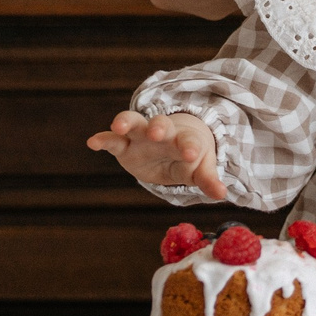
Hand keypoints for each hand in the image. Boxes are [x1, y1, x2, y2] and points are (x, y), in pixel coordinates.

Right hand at [86, 110, 227, 199]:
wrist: (174, 143)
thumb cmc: (189, 158)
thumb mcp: (198, 170)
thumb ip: (208, 180)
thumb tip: (222, 194)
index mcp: (184, 140)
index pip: (188, 140)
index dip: (189, 146)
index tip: (191, 153)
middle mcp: (162, 133)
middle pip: (160, 124)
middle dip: (158, 127)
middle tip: (156, 132)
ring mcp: (141, 136)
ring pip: (133, 122)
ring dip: (126, 122)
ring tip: (118, 126)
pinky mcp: (124, 145)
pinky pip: (112, 140)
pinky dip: (103, 139)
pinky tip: (93, 142)